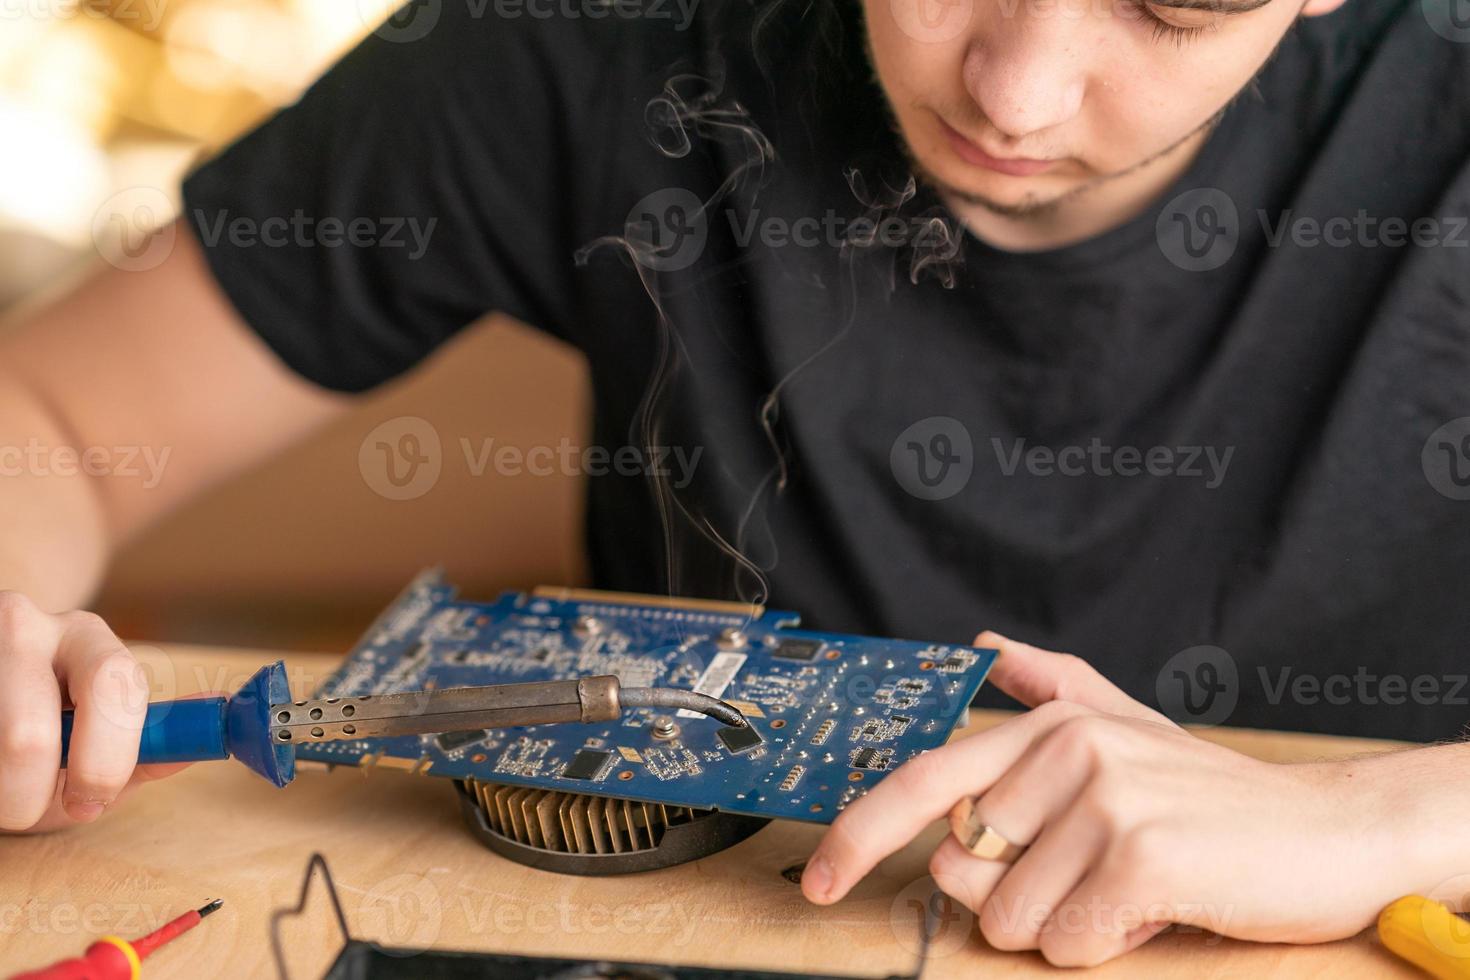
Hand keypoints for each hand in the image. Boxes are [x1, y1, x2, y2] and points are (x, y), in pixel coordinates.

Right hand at [0, 591, 184, 832]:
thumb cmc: (54, 719)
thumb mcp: (104, 729)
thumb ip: (150, 745)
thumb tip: (212, 736)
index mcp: (88, 637)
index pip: (111, 687)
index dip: (103, 762)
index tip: (89, 803)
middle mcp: (26, 626)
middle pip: (26, 738)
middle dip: (27, 796)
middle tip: (29, 808)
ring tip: (5, 780)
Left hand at [800, 632, 1413, 965]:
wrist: (1326, 831)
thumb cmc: (1209, 797)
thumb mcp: (1127, 728)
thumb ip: (1055, 684)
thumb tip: (988, 647)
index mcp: (1047, 722)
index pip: (922, 781)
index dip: (857, 835)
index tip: (818, 883)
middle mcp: (1067, 749)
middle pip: (964, 871)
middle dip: (1017, 897)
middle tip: (1090, 873)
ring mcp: (1104, 799)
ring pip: (1011, 917)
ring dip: (1066, 924)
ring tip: (1128, 885)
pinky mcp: (1141, 856)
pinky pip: (1066, 941)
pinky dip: (1105, 943)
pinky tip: (1152, 905)